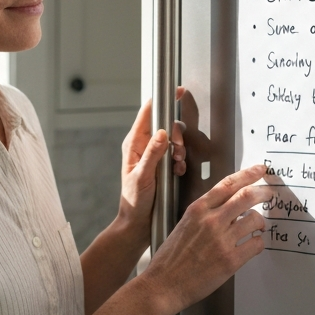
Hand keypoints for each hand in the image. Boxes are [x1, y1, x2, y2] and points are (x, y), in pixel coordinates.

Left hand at [118, 93, 185, 239]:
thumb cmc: (134, 201)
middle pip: (165, 124)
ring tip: (177, 164)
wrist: (138, 223)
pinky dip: (181, 160)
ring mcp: (153, 154)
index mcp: (133, 144)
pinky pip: (176, 153)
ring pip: (173, 139)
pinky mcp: (161, 164)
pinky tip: (178, 171)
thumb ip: (152, 154)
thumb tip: (161, 132)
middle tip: (177, 150)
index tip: (177, 91)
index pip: (148, 113)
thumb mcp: (143, 177)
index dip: (162, 99)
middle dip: (176, 135)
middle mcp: (143, 146)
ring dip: (180, 149)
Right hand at [141, 164, 271, 314]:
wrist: (163, 285)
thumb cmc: (170, 259)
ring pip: (255, 220)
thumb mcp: (184, 225)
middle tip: (269, 194)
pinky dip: (258, 243)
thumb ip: (205, 214)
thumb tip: (227, 207)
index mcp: (197, 209)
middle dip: (263, 193)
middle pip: (247, 196)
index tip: (259, 170)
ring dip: (261, 222)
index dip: (248, 174)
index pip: (228, 184)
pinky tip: (252, 245)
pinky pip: (256, 244)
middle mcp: (211, 221)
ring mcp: (222, 240)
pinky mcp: (230, 260)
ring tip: (258, 227)